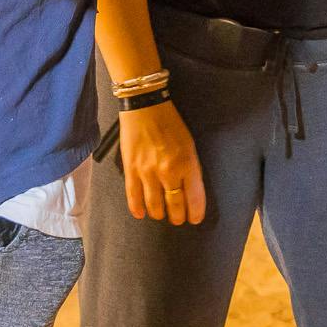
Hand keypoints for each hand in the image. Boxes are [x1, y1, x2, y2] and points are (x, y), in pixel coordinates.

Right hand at [119, 100, 206, 224]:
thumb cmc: (171, 124)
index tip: (195, 219)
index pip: (194, 199)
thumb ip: (191, 169)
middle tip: (178, 219)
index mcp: (188, 164)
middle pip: (175, 206)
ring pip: (155, 206)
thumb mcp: (190, 145)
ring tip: (162, 215)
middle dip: (178, 217)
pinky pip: (133, 196)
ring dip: (159, 214)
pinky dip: (137, 208)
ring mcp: (148, 172)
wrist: (145, 107)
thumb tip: (190, 192)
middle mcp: (169, 171)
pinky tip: (141, 214)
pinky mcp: (131, 170)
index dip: (195, 213)